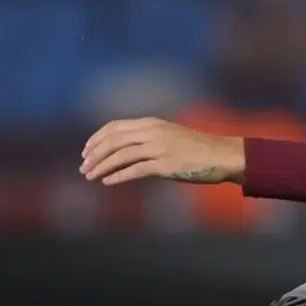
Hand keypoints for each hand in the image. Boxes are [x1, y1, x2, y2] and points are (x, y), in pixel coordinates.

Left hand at [79, 117, 244, 185]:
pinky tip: (108, 182)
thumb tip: (126, 152)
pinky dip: (118, 176)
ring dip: (102, 166)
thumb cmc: (198, 149)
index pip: (115, 127)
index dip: (96, 139)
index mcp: (152, 123)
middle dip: (94, 154)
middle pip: (114, 140)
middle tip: (83, 167)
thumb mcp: (171, 136)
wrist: (223, 155)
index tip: (86, 151)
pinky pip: (135, 170)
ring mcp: (159, 148)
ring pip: (121, 155)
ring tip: (90, 177)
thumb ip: (149, 139)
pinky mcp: (166, 165)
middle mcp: (153, 132)